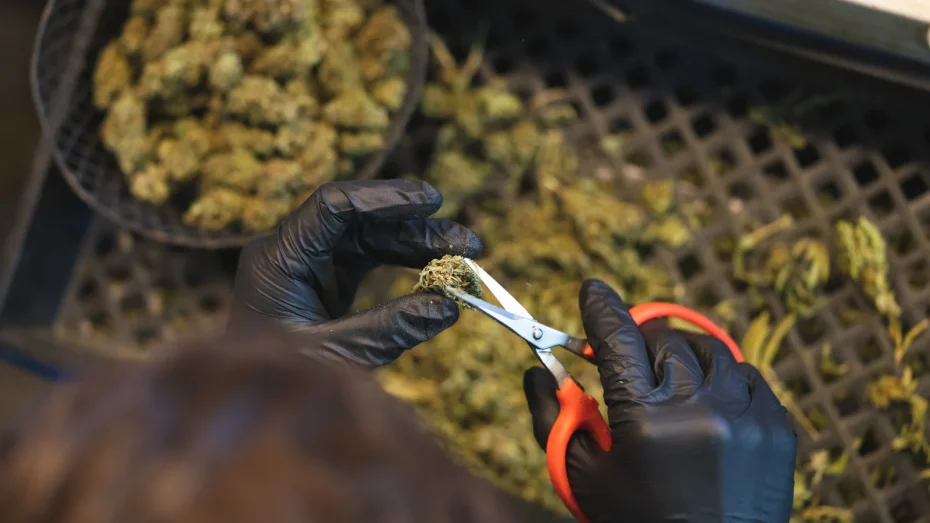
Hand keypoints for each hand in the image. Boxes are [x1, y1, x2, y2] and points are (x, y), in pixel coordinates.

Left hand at [230, 180, 482, 367]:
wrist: (249, 408)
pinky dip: (403, 265)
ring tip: (466, 256)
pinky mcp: (324, 280)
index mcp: (279, 258)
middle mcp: (292, 251)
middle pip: (360, 221)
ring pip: (370, 239)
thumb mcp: (334, 357)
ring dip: (416, 245)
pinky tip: (438, 274)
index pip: (332, 207)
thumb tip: (450, 306)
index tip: (432, 202)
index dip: (383, 198)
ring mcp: (309, 264)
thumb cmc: (277, 382)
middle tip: (467, 243)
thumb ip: (389, 329)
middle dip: (415, 228)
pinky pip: (368, 260)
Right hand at [524, 280, 796, 522]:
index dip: (601, 308)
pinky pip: (747, 377)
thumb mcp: (584, 475)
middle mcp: (699, 410)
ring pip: (710, 352)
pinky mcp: (777, 427)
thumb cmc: (637, 521)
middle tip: (629, 361)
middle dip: (640, 344)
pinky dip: (722, 382)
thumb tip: (536, 370)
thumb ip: (551, 418)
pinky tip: (707, 405)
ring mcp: (744, 417)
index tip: (592, 291)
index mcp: (645, 420)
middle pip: (663, 341)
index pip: (618, 339)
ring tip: (670, 385)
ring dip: (683, 359)